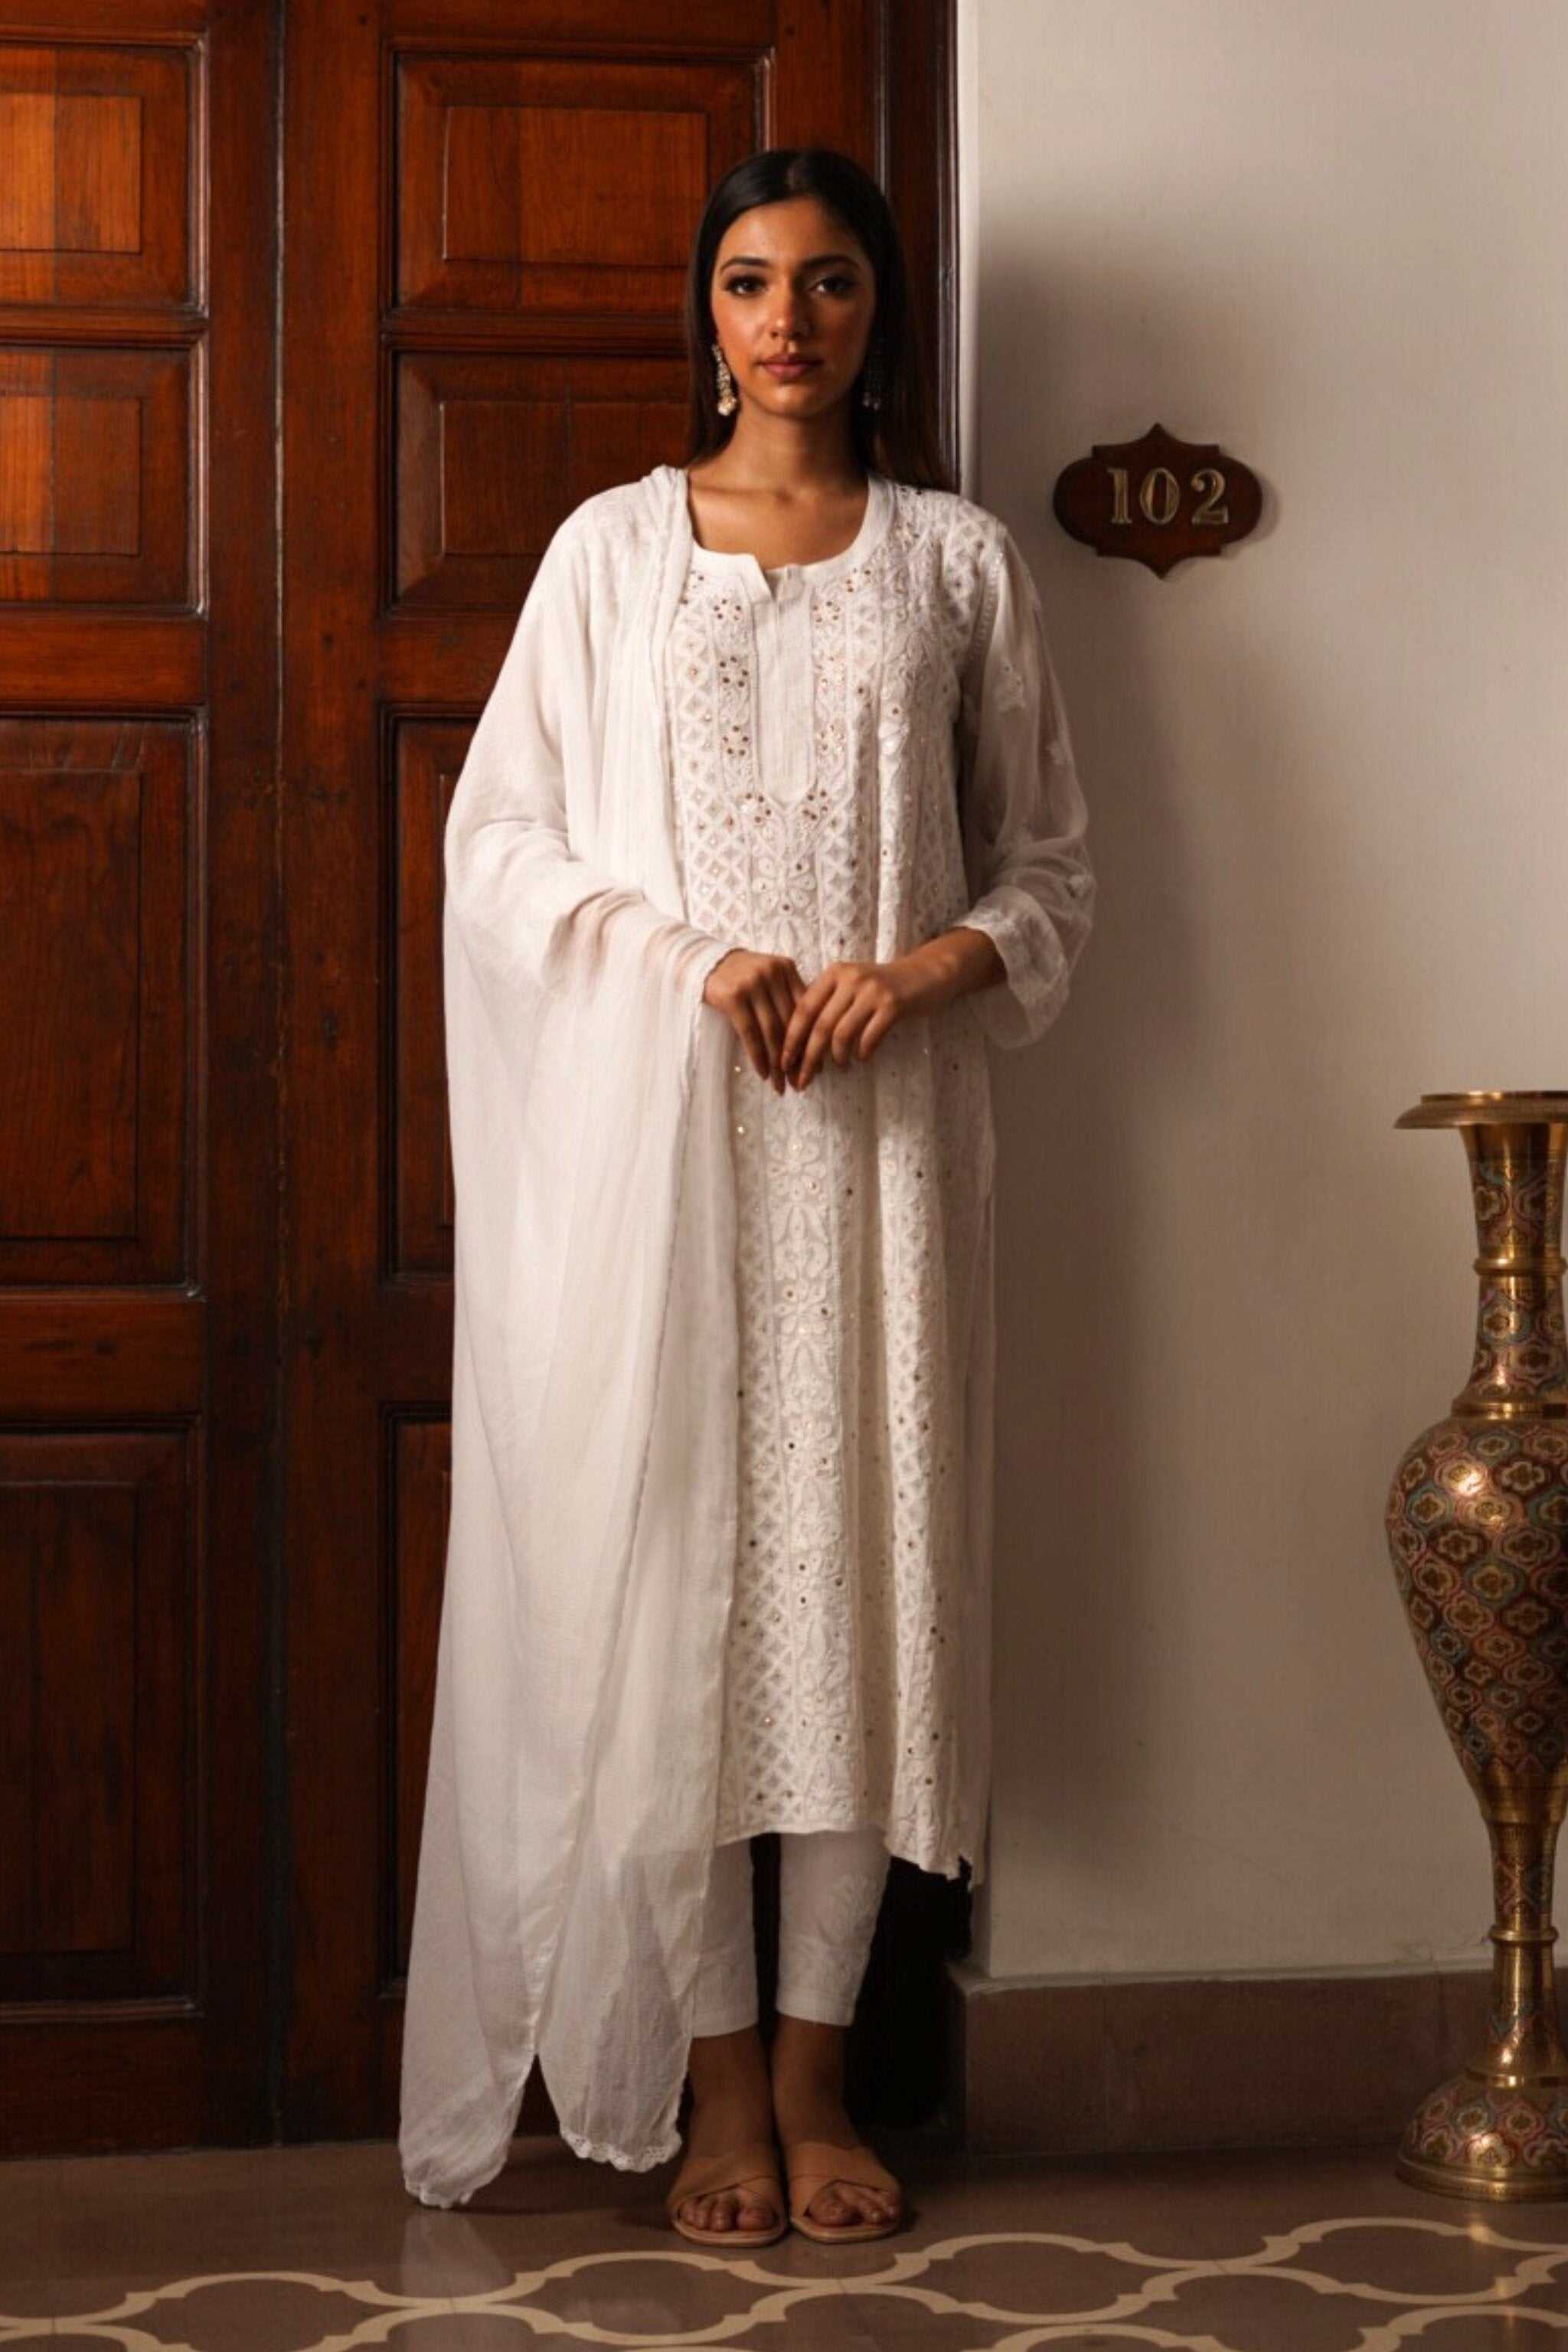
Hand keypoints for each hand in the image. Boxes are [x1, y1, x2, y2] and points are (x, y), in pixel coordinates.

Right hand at [702, 948, 806, 1093]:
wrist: (706, 964)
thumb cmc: (743, 978)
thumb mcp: (769, 979)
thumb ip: (789, 999)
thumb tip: (811, 1043)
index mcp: (787, 968)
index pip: (805, 1010)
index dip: (811, 1042)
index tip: (817, 1068)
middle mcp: (773, 973)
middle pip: (790, 1023)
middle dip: (796, 1058)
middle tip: (799, 1083)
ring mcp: (752, 983)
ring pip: (772, 1031)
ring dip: (777, 1064)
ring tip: (780, 1085)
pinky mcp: (733, 996)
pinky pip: (750, 1033)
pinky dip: (758, 1057)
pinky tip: (763, 1074)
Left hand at [779, 958, 924, 1090]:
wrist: (924, 974)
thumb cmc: (882, 986)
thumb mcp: (851, 986)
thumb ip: (827, 1005)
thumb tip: (798, 1045)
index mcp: (834, 974)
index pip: (803, 1009)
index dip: (791, 1038)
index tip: (784, 1063)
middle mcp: (850, 979)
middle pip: (820, 1025)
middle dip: (808, 1057)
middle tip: (803, 1080)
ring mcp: (872, 991)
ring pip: (842, 1034)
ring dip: (837, 1058)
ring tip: (841, 1066)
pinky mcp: (893, 1005)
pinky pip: (869, 1038)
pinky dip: (862, 1053)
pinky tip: (862, 1057)